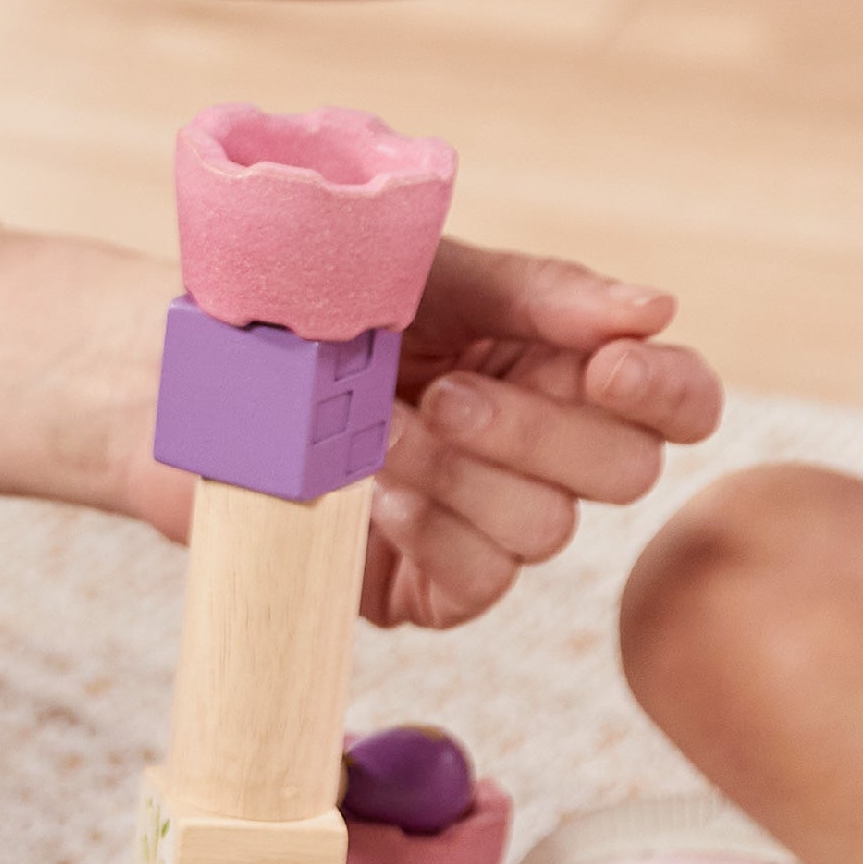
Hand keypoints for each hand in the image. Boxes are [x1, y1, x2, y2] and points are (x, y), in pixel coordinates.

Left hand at [107, 237, 721, 627]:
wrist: (186, 375)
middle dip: (539, 430)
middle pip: (627, 471)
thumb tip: (657, 307)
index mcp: (557, 364)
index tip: (609, 363)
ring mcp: (487, 526)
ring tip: (376, 431)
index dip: (666, 389)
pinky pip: (477, 582)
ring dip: (460, 474)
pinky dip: (430, 532)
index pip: (676, 399)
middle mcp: (540, 450)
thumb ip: (540, 292)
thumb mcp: (424, 274)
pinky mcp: (428, 589)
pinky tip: (376, 498)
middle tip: (446, 391)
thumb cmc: (306, 309)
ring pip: (548, 531)